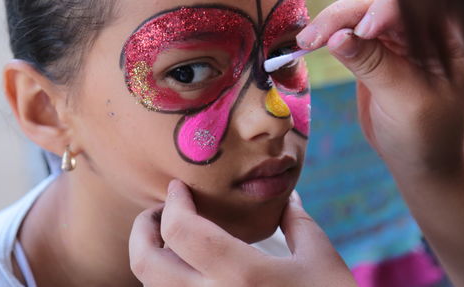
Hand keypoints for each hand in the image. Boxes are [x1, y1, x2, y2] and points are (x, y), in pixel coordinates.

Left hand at [129, 180, 356, 286]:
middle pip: (147, 263)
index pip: (182, 230)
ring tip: (170, 239)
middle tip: (158, 212)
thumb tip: (287, 196)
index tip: (179, 187)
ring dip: (150, 257)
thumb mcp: (320, 259)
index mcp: (242, 275)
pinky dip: (167, 283)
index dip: (174, 202)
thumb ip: (297, 222)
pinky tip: (187, 271)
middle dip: (142, 229)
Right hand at [297, 0, 463, 171]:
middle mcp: (425, 24)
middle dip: (346, 10)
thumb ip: (373, 65)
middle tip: (312, 39)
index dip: (382, 8)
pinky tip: (316, 39)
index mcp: (448, 35)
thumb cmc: (425, 134)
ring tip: (312, 39)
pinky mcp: (376, 40)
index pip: (413, 2)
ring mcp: (399, 29)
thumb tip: (336, 36)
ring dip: (336, 11)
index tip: (358, 32)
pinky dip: (332, 22)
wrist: (420, 157)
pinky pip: (352, 17)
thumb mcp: (404, 101)